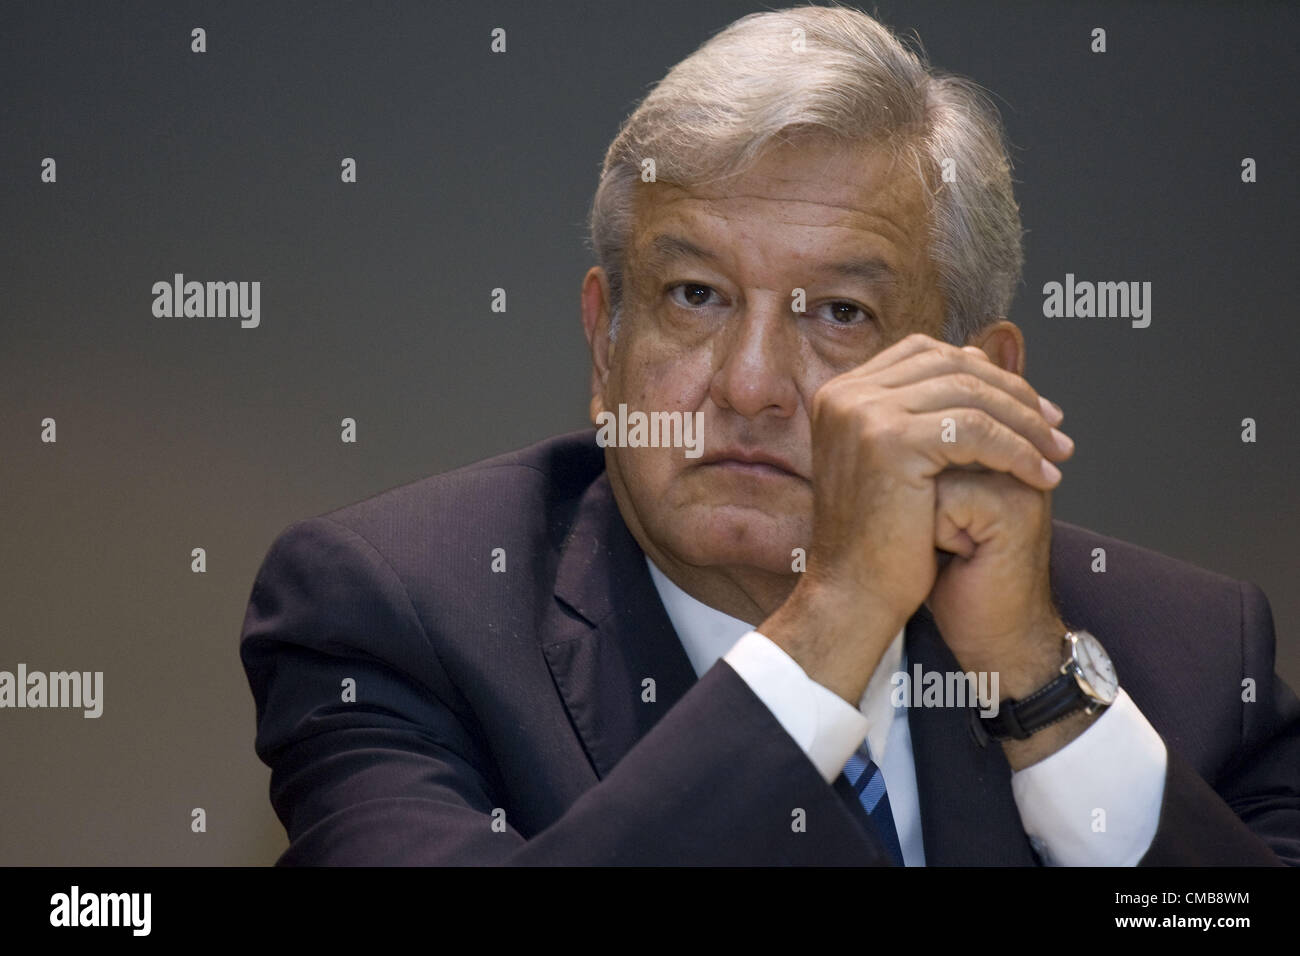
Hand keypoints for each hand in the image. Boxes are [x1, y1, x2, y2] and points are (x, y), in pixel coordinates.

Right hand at [760, 333, 1071, 706]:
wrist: (854, 594)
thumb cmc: (880, 538)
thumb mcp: (899, 458)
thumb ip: (930, 408)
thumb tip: (983, 352)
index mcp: (841, 393)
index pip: (926, 353)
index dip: (984, 372)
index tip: (1029, 407)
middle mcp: (845, 394)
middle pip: (950, 366)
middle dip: (1012, 394)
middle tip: (1055, 428)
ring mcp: (863, 414)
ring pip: (969, 396)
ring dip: (1024, 425)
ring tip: (1056, 455)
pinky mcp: (889, 441)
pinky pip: (975, 431)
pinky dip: (1017, 451)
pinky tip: (1040, 478)